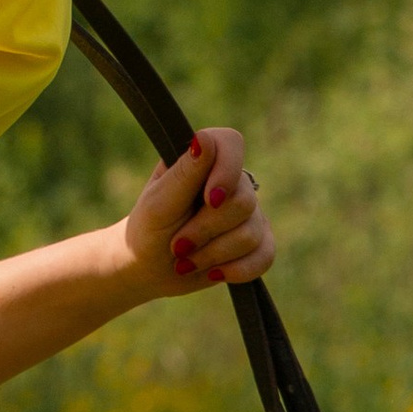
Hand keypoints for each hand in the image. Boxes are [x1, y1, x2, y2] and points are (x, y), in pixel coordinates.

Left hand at [117, 128, 273, 297]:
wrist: (149, 269)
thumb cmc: (147, 229)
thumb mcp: (159, 203)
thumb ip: (184, 173)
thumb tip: (205, 139)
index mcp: (203, 158)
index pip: (231, 144)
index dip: (227, 171)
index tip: (210, 201)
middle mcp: (230, 180)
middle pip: (243, 200)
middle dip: (207, 230)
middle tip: (178, 244)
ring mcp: (247, 212)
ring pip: (252, 233)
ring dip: (214, 254)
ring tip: (186, 260)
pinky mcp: (256, 242)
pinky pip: (265, 255)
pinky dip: (237, 270)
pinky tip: (213, 273)